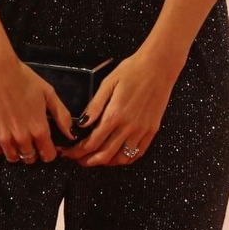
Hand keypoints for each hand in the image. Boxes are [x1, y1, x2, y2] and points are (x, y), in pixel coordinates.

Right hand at [0, 51, 73, 163]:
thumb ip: (62, 116)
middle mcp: (22, 137)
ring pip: (12, 157)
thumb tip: (72, 135)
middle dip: (32, 153)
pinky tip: (1, 136)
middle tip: (29, 141)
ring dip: (16, 152)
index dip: (49, 153)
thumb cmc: (23, 79)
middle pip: (29, 158)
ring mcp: (3, 137)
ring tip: (15, 138)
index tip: (46, 147)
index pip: (48, 155)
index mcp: (39, 128)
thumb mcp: (48, 93)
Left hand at [60, 44, 182, 165]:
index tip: (69, 152)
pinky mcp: (152, 130)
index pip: (92, 142)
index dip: (77, 151)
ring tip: (95, 159)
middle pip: (104, 155)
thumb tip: (81, 125)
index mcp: (114, 115)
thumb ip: (95, 106)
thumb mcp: (108, 83)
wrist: (159, 66)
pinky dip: (125, 159)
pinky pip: (138, 153)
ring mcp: (142, 131)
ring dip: (106, 163)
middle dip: (87, 161)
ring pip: (121, 158)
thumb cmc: (133, 70)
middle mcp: (128, 127)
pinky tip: (117, 156)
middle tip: (78, 160)